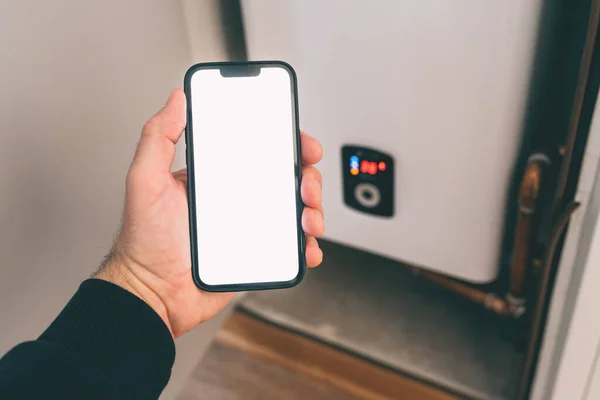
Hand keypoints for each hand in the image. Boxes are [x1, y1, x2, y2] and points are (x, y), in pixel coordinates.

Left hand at [95, 89, 323, 337]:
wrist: (153, 296)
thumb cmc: (144, 243)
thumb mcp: (145, 181)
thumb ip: (157, 137)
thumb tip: (175, 100)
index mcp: (216, 176)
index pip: (258, 149)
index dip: (286, 142)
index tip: (300, 142)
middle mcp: (237, 198)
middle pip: (286, 178)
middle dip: (307, 177)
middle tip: (306, 185)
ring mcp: (250, 227)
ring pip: (295, 210)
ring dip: (313, 209)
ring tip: (308, 218)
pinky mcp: (258, 254)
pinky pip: (291, 246)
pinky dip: (307, 246)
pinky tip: (306, 247)